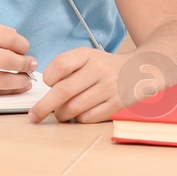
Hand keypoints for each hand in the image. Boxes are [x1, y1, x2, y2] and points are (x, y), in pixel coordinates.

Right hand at [0, 18, 35, 94]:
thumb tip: (18, 45)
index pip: (6, 37)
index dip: (22, 44)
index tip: (25, 47)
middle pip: (5, 60)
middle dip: (25, 63)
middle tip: (32, 64)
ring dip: (19, 80)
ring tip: (26, 78)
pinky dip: (5, 91)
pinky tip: (14, 87)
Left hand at [28, 47, 176, 123]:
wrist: (142, 70)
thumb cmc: (106, 67)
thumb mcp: (87, 57)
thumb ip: (66, 68)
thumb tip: (45, 90)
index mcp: (88, 55)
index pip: (59, 65)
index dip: (48, 78)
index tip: (47, 84)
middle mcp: (98, 69)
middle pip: (63, 91)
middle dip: (44, 107)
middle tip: (34, 116)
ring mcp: (109, 88)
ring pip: (74, 108)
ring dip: (61, 115)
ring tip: (61, 114)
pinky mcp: (116, 104)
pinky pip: (88, 118)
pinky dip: (78, 120)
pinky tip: (79, 115)